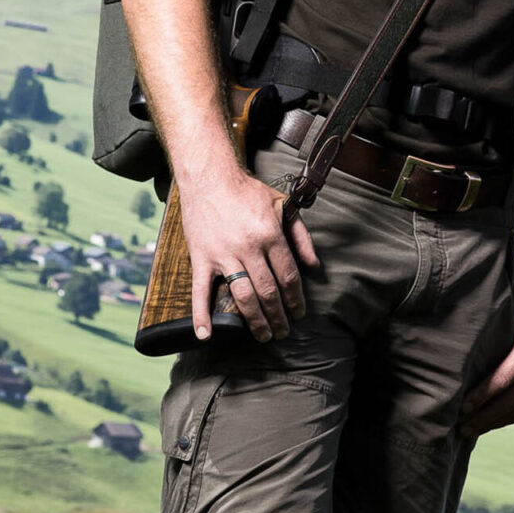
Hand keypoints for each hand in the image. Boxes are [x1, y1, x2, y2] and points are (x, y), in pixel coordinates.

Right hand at [178, 168, 318, 343]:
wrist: (210, 177)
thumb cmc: (247, 191)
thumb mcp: (282, 206)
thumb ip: (301, 236)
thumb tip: (314, 266)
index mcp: (270, 235)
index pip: (288, 276)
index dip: (296, 300)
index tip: (299, 314)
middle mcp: (248, 248)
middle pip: (268, 291)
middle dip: (279, 316)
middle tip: (283, 332)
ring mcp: (223, 255)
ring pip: (243, 296)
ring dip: (255, 320)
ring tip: (263, 335)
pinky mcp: (201, 258)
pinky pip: (200, 291)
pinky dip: (201, 315)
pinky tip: (206, 335)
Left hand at [459, 285, 513, 438]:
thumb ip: (493, 317)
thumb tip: (461, 327)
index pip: (501, 381)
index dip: (480, 397)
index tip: (460, 408)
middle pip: (509, 402)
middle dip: (483, 417)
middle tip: (460, 428)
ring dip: (495, 423)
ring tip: (472, 430)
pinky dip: (510, 418)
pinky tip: (492, 422)